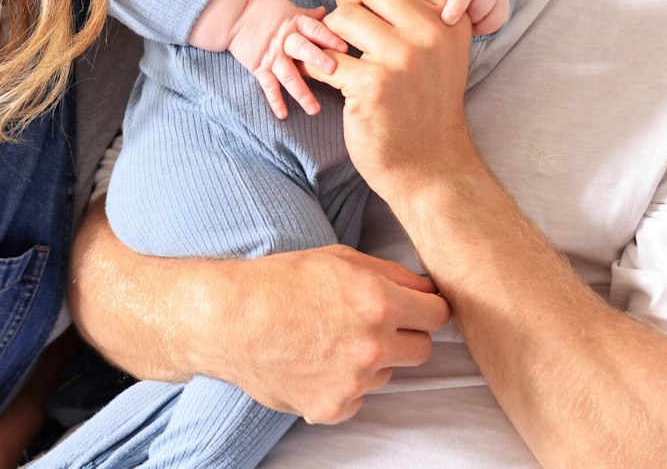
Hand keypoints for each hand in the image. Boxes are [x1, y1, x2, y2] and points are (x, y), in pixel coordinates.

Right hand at [196, 245, 450, 423]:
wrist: (228, 319)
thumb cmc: (279, 282)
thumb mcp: (339, 258)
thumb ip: (390, 273)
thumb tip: (425, 288)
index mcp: (378, 302)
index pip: (437, 314)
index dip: (426, 307)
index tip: (416, 308)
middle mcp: (372, 345)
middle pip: (422, 349)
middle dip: (406, 334)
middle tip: (374, 323)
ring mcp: (353, 382)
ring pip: (387, 373)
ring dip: (372, 359)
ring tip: (331, 339)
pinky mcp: (332, 408)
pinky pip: (358, 398)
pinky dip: (345, 384)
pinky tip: (317, 362)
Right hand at [226, 0, 346, 118]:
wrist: (233, 17)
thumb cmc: (263, 11)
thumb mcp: (287, 8)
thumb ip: (307, 14)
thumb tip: (327, 12)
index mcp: (295, 23)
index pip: (314, 29)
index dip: (329, 38)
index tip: (345, 49)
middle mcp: (285, 40)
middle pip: (302, 50)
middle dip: (317, 59)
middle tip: (333, 71)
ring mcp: (272, 56)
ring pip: (288, 75)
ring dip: (301, 92)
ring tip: (314, 109)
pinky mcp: (259, 67)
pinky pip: (268, 86)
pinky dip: (275, 100)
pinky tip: (283, 114)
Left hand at [305, 0, 477, 194]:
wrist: (431, 167)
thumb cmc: (425, 105)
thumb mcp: (440, 50)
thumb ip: (420, 11)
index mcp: (448, 19)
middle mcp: (431, 32)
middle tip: (345, 23)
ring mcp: (403, 58)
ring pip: (342, 17)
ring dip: (330, 37)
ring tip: (341, 58)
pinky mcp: (373, 85)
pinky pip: (323, 58)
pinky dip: (315, 68)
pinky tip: (328, 81)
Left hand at [435, 0, 510, 33]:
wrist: (470, 1)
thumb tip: (414, 4)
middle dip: (458, 5)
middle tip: (448, 19)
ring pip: (482, 6)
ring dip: (469, 19)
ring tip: (461, 23)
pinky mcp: (503, 3)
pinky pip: (495, 19)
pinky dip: (482, 28)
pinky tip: (474, 26)